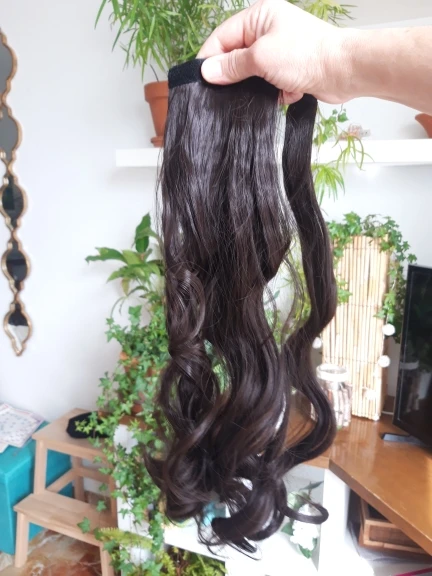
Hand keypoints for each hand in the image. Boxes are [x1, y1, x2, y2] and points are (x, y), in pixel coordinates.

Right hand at [198, 0, 353, 104]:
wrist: (343, 71)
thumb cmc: (306, 55)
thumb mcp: (261, 59)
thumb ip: (232, 66)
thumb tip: (207, 72)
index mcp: (258, 17)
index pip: (222, 37)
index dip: (209, 59)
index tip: (201, 81)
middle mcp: (267, 30)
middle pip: (236, 56)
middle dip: (236, 76)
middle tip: (229, 94)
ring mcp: (279, 51)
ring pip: (252, 74)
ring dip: (258, 87)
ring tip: (265, 92)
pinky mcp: (289, 70)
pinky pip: (269, 84)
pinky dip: (275, 92)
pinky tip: (287, 93)